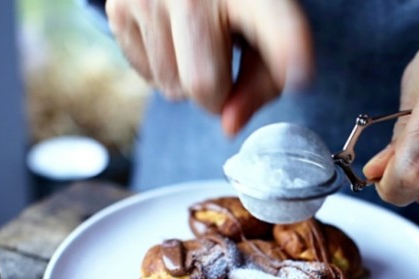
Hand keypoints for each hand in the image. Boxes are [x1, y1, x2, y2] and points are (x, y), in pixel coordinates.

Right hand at [105, 0, 313, 134]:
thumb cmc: (232, 1)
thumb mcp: (264, 25)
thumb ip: (264, 80)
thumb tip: (229, 126)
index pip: (276, 28)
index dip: (289, 55)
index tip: (299, 72)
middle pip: (203, 85)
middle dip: (218, 96)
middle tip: (224, 67)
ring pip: (171, 89)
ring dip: (188, 83)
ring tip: (198, 42)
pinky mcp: (119, 8)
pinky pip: (146, 76)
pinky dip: (163, 71)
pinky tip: (174, 39)